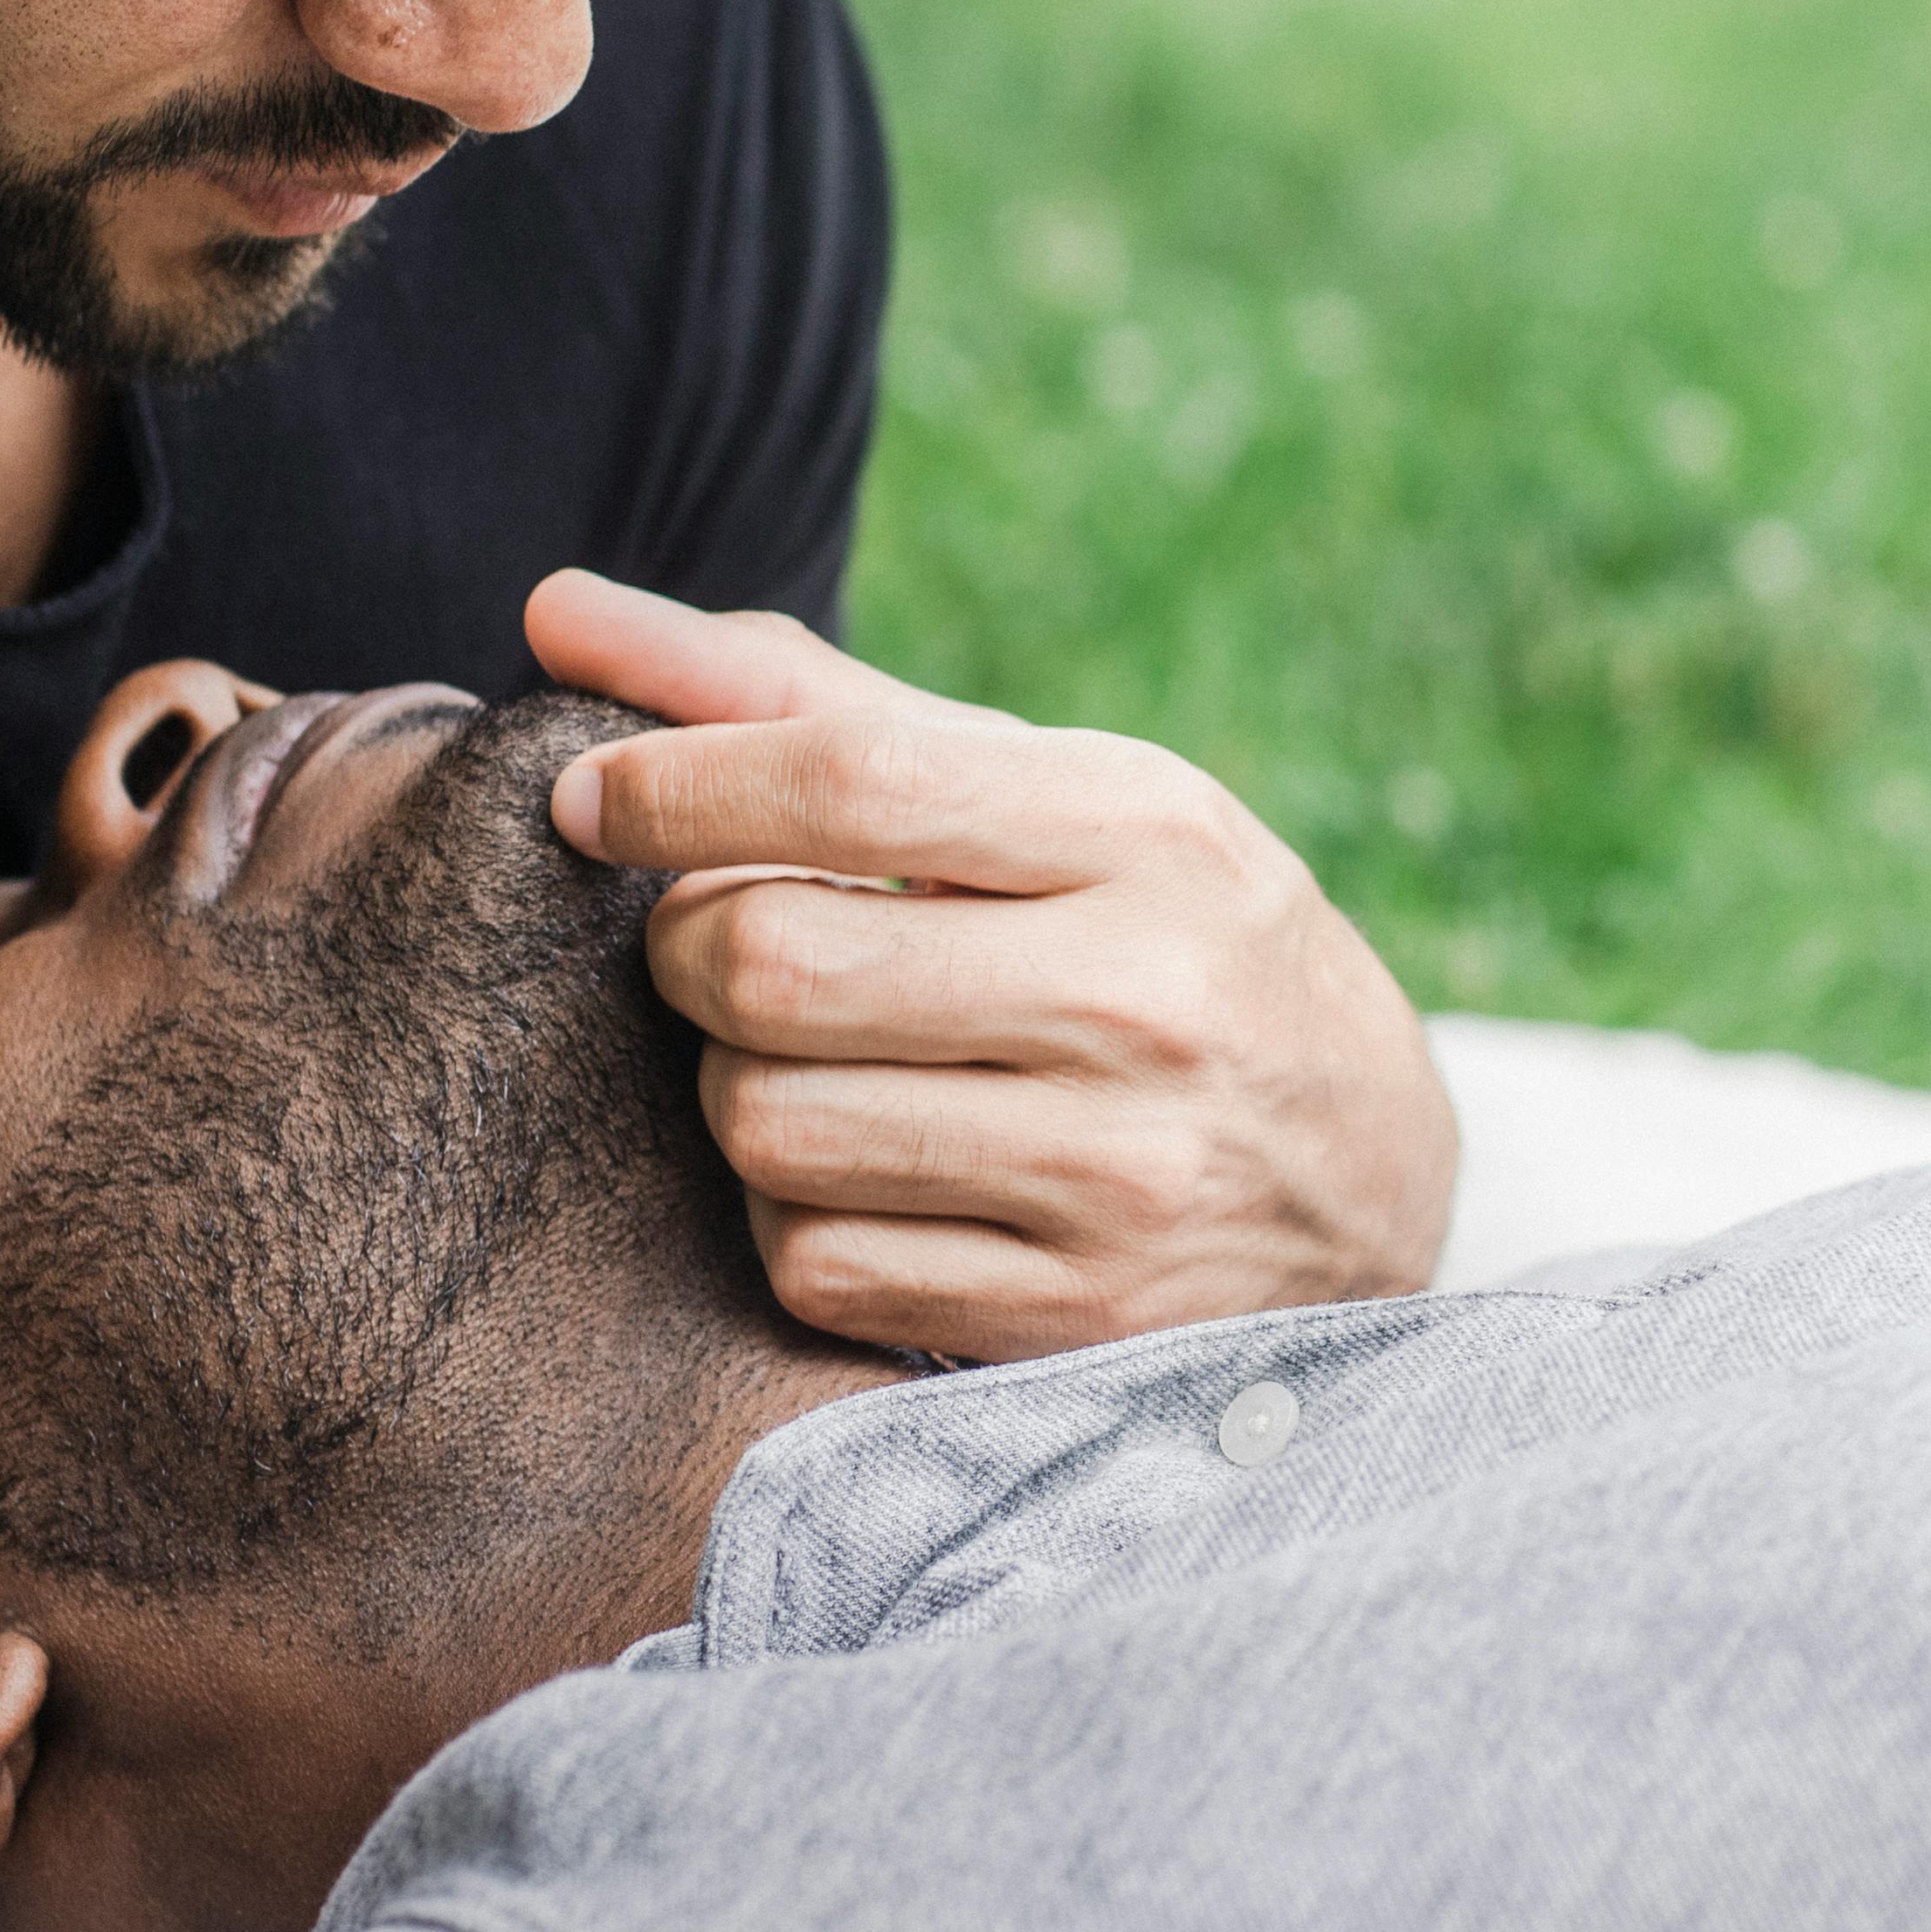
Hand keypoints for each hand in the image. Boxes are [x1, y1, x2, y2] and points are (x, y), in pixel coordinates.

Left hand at [528, 570, 1458, 1361]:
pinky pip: (812, 1264)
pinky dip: (789, 1215)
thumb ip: (799, 701)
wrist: (1376, 1179)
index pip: (851, 781)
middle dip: (686, 950)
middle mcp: (1147, 1000)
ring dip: (732, 1087)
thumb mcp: (1047, 794)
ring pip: (769, 1125)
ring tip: (805, 1059)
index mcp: (1145, 830)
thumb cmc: (1158, 939)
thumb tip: (554, 611)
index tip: (590, 795)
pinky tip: (862, 1171)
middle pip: (774, 964)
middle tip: (710, 943)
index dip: (675, 784)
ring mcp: (1119, 1175)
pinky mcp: (1078, 1321)